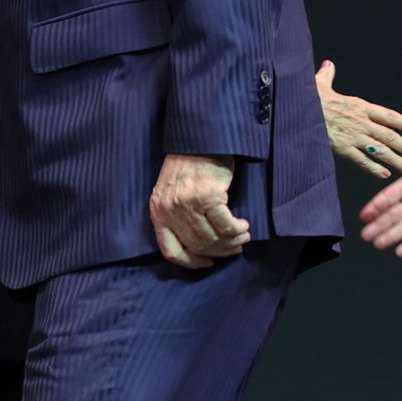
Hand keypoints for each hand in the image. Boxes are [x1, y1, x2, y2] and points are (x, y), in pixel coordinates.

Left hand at [150, 154, 248, 268]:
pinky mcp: (208, 196)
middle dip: (220, 250)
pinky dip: (237, 229)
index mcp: (157, 211)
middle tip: (235, 247)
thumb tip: (200, 244)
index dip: (190, 262)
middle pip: (197, 245)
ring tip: (242, 236)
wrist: (199, 137)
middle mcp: (170, 210)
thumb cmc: (187, 163)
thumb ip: (177, 215)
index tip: (207, 262)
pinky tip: (243, 225)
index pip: (169, 249)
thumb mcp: (170, 192)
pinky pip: (226, 225)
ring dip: (232, 241)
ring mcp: (188, 204)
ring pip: (213, 238)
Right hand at [316, 60, 401, 180]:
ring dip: (396, 160)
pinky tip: (384, 174)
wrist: (295, 111)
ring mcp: (352, 136)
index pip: (390, 116)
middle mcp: (361, 122)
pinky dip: (374, 168)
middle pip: (390, 136)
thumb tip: (328, 64)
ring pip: (380, 150)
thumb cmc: (309, 99)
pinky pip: (362, 161)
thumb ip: (328, 75)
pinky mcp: (341, 149)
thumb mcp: (320, 84)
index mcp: (361, 106)